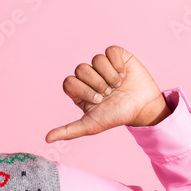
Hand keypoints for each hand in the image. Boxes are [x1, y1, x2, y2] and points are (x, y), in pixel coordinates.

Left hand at [45, 46, 169, 142]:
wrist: (142, 108)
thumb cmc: (116, 116)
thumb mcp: (91, 125)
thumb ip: (68, 130)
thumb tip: (47, 139)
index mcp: (79, 90)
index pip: (69, 82)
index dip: (83, 90)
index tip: (97, 100)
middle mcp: (89, 76)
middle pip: (81, 69)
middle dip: (97, 84)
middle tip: (109, 93)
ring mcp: (102, 65)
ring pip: (96, 59)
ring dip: (109, 75)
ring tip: (118, 85)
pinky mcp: (117, 56)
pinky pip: (110, 51)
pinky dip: (118, 64)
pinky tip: (124, 74)